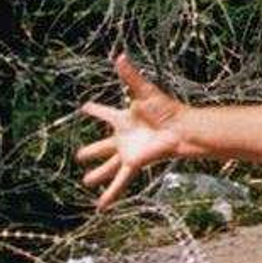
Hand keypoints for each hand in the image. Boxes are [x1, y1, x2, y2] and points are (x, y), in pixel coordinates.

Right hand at [76, 54, 189, 209]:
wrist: (182, 129)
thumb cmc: (166, 109)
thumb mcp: (144, 91)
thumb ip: (130, 76)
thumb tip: (120, 55)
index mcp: (124, 118)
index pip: (105, 112)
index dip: (95, 110)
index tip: (86, 107)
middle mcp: (124, 137)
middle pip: (103, 145)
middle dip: (92, 150)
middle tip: (79, 155)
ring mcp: (128, 152)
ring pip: (108, 166)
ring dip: (98, 175)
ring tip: (86, 182)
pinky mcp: (134, 163)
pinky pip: (119, 182)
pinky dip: (111, 194)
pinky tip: (101, 206)